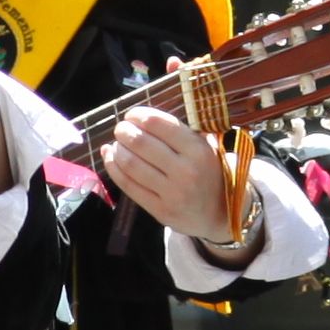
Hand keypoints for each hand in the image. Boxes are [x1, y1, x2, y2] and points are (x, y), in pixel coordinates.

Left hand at [103, 106, 250, 249]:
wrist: (219, 214)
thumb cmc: (209, 173)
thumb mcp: (207, 148)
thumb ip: (182, 132)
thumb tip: (142, 118)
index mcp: (198, 150)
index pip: (158, 124)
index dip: (139, 116)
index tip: (132, 115)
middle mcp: (186, 171)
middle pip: (140, 143)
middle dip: (124, 131)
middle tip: (121, 128)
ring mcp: (171, 193)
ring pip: (131, 164)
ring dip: (117, 149)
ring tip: (117, 143)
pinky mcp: (159, 210)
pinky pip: (128, 186)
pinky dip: (113, 168)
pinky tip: (110, 157)